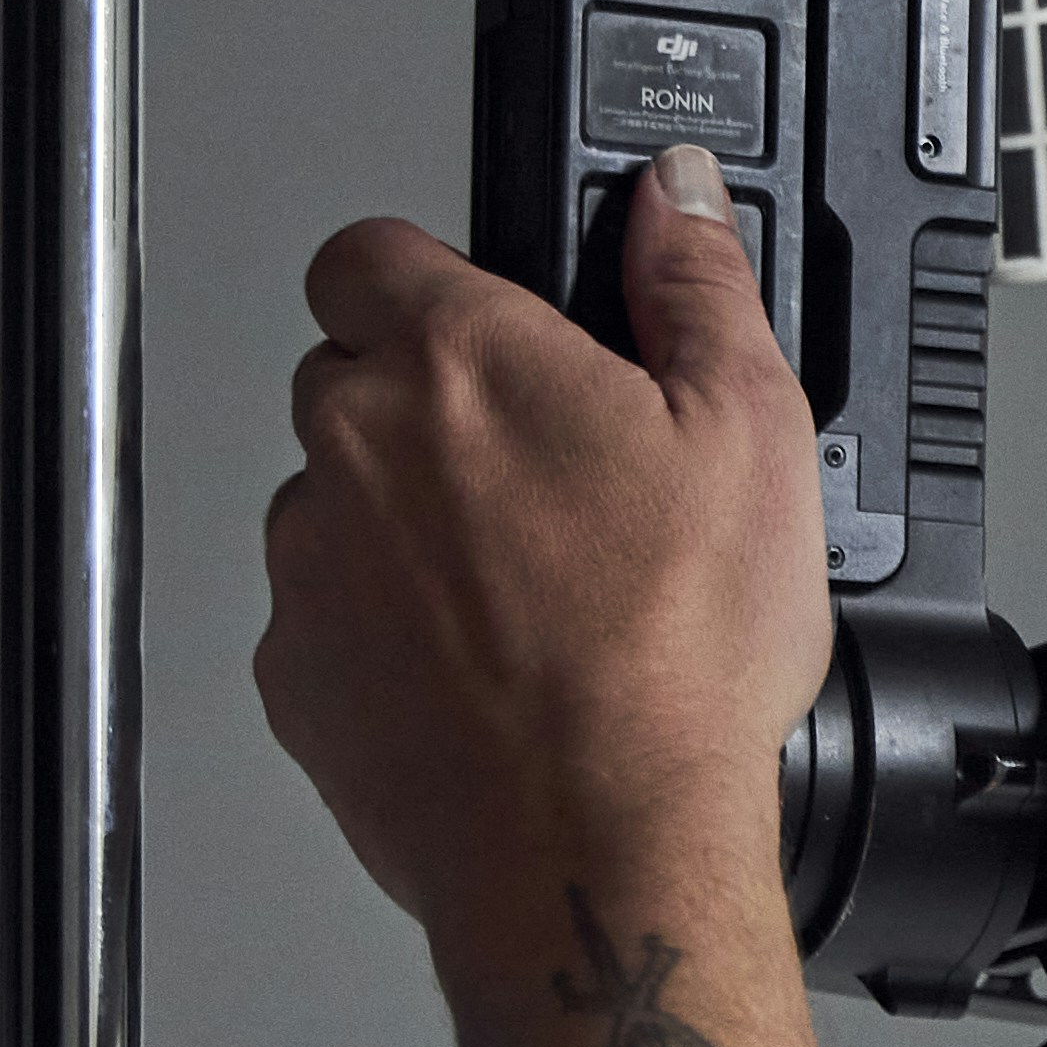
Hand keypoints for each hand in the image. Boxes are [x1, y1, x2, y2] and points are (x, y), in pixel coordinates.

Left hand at [257, 149, 830, 971]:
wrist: (599, 850)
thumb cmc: (672, 661)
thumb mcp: (753, 433)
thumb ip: (697, 286)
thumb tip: (674, 196)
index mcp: (456, 360)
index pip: (367, 250)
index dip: (432, 278)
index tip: (491, 328)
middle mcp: (351, 446)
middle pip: (349, 377)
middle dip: (430, 410)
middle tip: (546, 479)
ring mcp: (307, 567)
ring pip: (335, 504)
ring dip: (405, 528)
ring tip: (529, 597)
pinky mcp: (293, 676)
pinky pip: (324, 621)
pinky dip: (386, 636)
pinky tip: (488, 672)